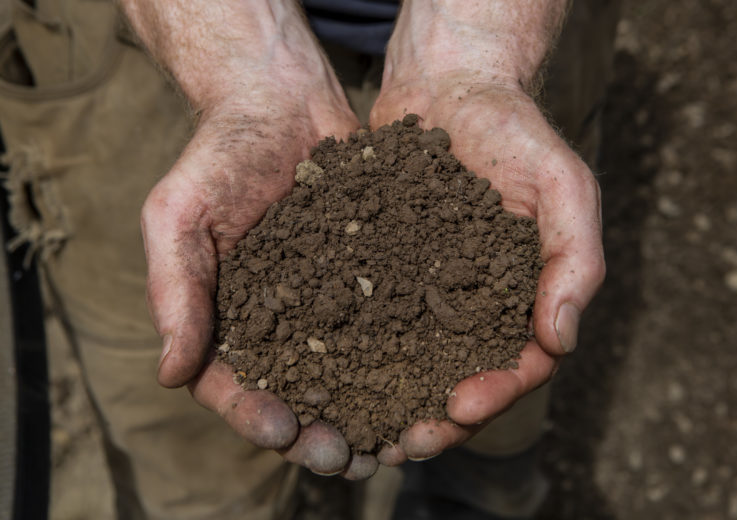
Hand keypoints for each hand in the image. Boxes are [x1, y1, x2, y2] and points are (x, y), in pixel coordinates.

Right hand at [141, 96, 382, 476]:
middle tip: (344, 457)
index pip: (231, 384)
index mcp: (224, 318)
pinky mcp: (372, 278)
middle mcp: (278, 320)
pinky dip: (403, 359)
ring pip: (347, 374)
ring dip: (366, 412)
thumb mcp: (179, 215)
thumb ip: (174, 290)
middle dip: (317, 431)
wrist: (283, 102)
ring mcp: (327, 302)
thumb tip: (170, 374)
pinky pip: (388, 326)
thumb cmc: (218, 154)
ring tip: (390, 441)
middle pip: (295, 394)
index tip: (282, 431)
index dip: (254, 414)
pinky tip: (426, 381)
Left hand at [369, 73, 604, 463]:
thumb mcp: (563, 185)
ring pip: (417, 362)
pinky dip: (357, 353)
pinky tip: (327, 374)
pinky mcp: (388, 271)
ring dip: (395, 401)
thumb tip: (561, 339)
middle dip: (440, 417)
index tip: (460, 406)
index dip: (497, 392)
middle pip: (466, 377)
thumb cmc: (515, 132)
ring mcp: (433, 291)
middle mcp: (481, 303)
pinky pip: (375, 320)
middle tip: (406, 442)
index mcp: (528, 294)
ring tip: (364, 429)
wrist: (451, 88)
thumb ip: (574, 259)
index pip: (523, 363)